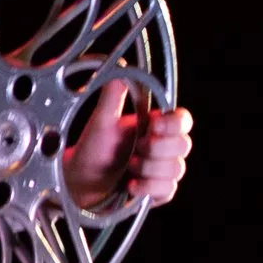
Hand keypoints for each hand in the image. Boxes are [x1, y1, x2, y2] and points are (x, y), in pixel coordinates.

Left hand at [66, 82, 195, 207]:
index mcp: (154, 127)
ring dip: (150, 168)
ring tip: (129, 166)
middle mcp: (162, 147)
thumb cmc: (92, 150)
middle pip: (183, 145)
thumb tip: (121, 70)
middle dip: (157, 148)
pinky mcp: (157, 192)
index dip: (174, 124)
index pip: (182, 121)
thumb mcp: (100, 122)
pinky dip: (149, 187)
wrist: (79, 180)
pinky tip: (132, 185)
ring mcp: (162, 170)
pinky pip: (167, 190)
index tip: (153, 125)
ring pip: (177, 169)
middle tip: (135, 149)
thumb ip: (112, 98)